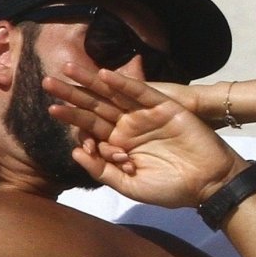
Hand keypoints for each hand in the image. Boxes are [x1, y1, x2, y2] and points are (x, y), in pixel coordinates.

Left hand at [44, 68, 242, 208]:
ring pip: (114, 95)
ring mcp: (145, 116)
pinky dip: (124, 83)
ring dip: (92, 81)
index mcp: (119, 146)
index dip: (72, 120)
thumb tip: (75, 152)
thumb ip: (102, 171)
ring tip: (69, 67)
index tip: (54, 112)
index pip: (90, 129)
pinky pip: (140, 93)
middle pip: (95, 107)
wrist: (208, 184)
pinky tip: (105, 74)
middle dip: (72, 94)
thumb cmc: (171, 189)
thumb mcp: (130, 185)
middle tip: (47, 81)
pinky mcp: (164, 108)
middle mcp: (129, 127)